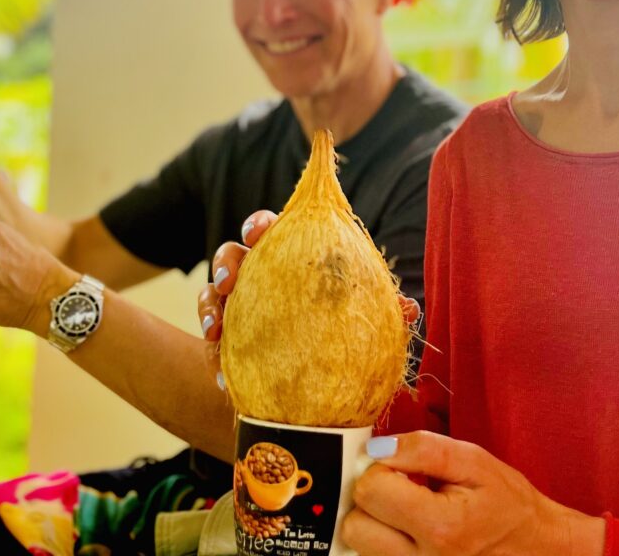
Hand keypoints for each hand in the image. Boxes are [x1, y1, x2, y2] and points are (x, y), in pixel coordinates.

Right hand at [196, 211, 419, 384]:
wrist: (315, 395)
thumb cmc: (341, 342)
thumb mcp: (364, 327)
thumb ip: (383, 314)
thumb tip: (410, 309)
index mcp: (291, 260)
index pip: (272, 229)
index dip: (260, 224)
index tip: (257, 231)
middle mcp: (259, 278)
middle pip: (233, 253)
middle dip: (228, 259)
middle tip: (231, 277)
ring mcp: (237, 309)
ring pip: (211, 292)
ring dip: (209, 302)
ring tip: (216, 325)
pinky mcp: (224, 344)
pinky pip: (209, 343)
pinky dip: (212, 354)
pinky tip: (223, 377)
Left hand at [343, 432, 604, 555]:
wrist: (536, 548)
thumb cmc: (508, 503)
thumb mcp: (475, 462)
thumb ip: (423, 449)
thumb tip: (376, 449)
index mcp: (439, 527)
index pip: (370, 491)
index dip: (382, 468)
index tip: (405, 468)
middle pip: (354, 526)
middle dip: (370, 499)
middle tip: (401, 489)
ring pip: (360, 546)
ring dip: (374, 522)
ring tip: (408, 510)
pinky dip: (382, 541)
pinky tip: (408, 529)